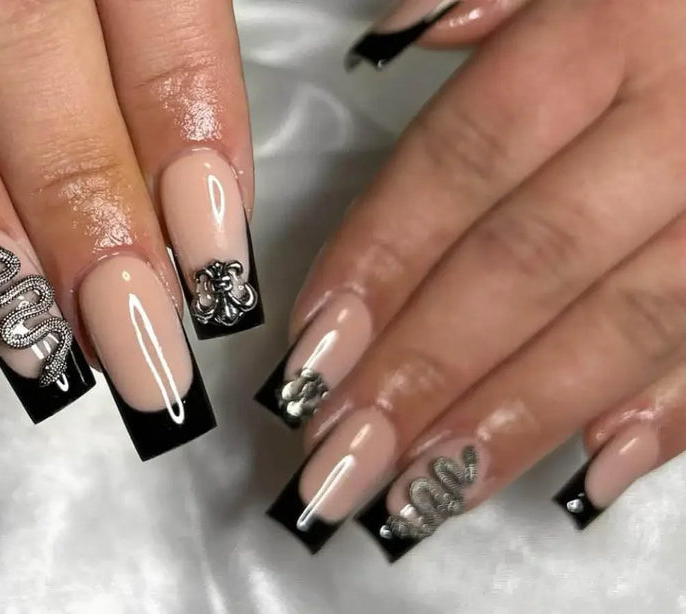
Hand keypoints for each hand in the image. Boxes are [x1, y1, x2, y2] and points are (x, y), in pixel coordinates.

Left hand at [257, 0, 685, 556]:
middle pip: (531, 259)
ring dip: (518, 415)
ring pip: (630, 318)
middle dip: (426, 369)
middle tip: (342, 455)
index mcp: (607, 25)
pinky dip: (674, 414)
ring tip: (423, 492)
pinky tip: (590, 473)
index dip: (381, 263)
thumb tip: (389, 44)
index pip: (465, 160)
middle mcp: (683, 112)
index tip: (310, 356)